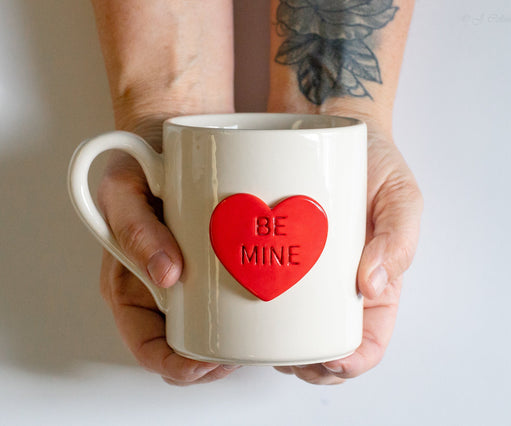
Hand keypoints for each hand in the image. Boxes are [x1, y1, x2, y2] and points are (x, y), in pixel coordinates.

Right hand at [97, 124, 238, 385]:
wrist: (172, 133)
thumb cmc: (140, 163)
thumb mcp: (124, 190)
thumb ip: (133, 229)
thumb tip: (165, 275)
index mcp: (132, 283)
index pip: (148, 346)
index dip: (177, 366)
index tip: (209, 363)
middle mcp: (163, 285)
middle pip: (185, 344)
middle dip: (213, 361)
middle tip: (245, 352)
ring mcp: (192, 274)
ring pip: (211, 325)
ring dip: (235, 339)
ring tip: (263, 333)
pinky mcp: (218, 257)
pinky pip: (232, 292)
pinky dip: (249, 306)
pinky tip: (268, 302)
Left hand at [274, 132, 422, 384]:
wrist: (327, 122)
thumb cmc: (373, 160)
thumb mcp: (401, 195)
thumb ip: (397, 237)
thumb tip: (370, 286)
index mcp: (374, 281)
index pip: (369, 341)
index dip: (352, 363)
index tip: (330, 362)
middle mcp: (336, 283)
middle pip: (325, 344)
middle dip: (307, 365)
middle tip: (282, 357)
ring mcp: (304, 269)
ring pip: (291, 327)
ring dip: (277, 346)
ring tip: (258, 342)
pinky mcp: (274, 251)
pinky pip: (264, 289)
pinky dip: (254, 309)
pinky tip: (239, 310)